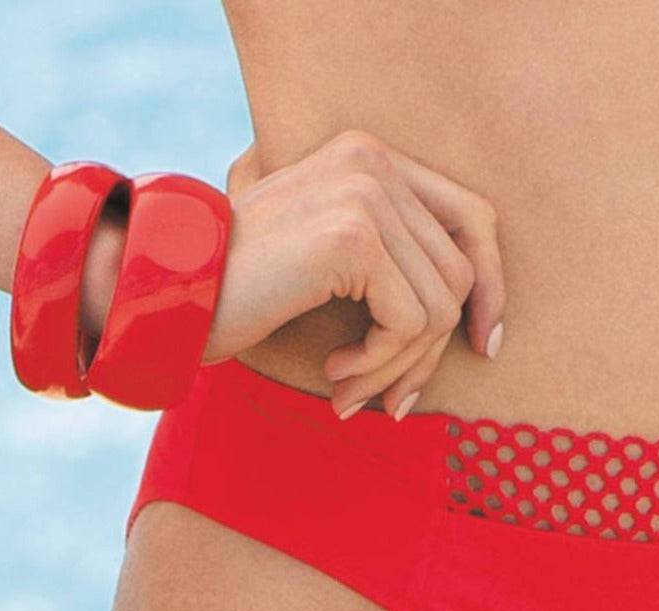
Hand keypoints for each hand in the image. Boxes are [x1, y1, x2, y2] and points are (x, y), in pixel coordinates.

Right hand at [207, 129, 505, 418]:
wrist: (167, 292)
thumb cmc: (246, 293)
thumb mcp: (335, 270)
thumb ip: (399, 270)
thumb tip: (479, 327)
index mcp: (373, 159)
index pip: (474, 220)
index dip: (491, 288)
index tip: (483, 345)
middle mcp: (374, 162)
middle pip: (460, 275)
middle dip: (430, 353)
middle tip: (396, 402)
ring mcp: (364, 192)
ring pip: (439, 307)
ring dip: (400, 368)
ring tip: (353, 391)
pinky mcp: (353, 236)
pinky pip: (409, 323)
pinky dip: (380, 364)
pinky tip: (335, 373)